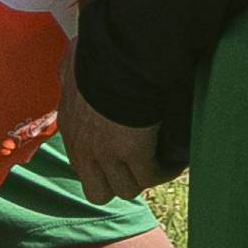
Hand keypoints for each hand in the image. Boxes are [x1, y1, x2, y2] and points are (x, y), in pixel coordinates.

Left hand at [57, 60, 163, 203]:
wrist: (118, 57)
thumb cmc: (98, 55)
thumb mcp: (72, 64)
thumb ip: (70, 70)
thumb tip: (72, 62)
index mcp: (70, 129)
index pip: (81, 165)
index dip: (103, 164)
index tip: (121, 152)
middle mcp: (84, 149)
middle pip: (98, 192)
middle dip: (118, 182)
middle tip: (138, 165)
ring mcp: (107, 154)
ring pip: (126, 189)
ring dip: (144, 177)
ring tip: (161, 162)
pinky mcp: (133, 153)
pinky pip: (152, 177)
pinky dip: (166, 171)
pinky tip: (177, 160)